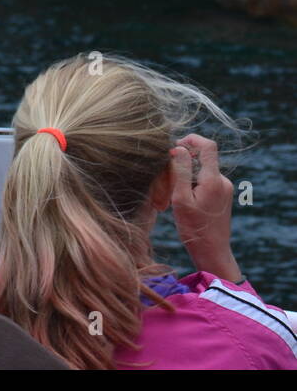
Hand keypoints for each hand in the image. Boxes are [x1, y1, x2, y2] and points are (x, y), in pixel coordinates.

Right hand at [170, 134, 242, 281]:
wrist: (212, 251)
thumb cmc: (193, 228)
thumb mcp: (180, 199)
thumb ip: (180, 171)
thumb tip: (178, 148)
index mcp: (213, 180)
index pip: (208, 146)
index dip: (191, 139)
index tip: (174, 146)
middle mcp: (222, 181)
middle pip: (201, 159)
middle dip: (182, 163)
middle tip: (165, 179)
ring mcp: (224, 188)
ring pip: (201, 171)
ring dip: (185, 176)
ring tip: (172, 195)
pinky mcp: (222, 195)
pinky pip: (205, 180)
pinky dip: (191, 184)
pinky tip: (182, 200)